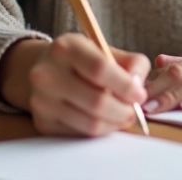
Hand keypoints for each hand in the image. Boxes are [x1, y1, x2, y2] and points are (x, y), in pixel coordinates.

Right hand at [0, 35, 149, 136]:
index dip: (125, 86)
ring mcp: (42, 100)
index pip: (100, 69)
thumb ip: (131, 62)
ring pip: (90, 123)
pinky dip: (99, 130)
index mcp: (65, 48)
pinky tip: (105, 120)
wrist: (45, 69)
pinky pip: (80, 133)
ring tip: (123, 116)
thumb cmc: (82, 59)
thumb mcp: (105, 49)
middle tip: (134, 111)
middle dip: (124, 110)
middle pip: (96, 102)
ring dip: (114, 124)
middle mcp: (47, 74)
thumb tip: (138, 86)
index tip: (140, 94)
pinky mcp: (42, 122)